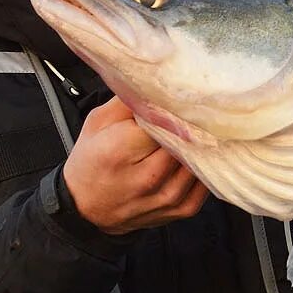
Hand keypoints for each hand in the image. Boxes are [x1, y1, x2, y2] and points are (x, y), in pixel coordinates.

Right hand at [62, 96, 210, 234]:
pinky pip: (207, 180)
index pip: (164, 118)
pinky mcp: (183, 209)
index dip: (172, 107)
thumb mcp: (98, 122)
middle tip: (189, 113)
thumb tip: (159, 82)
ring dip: (198, 145)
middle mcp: (147, 177)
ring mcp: (168, 196)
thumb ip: (129, 100)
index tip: (176, 100)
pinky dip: (203, 166)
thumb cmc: (91, 161)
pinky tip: (193, 156)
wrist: (85, 209)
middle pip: (186, 137)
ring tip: (191, 134)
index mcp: (120, 151)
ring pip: (200, 157)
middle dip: (187, 124)